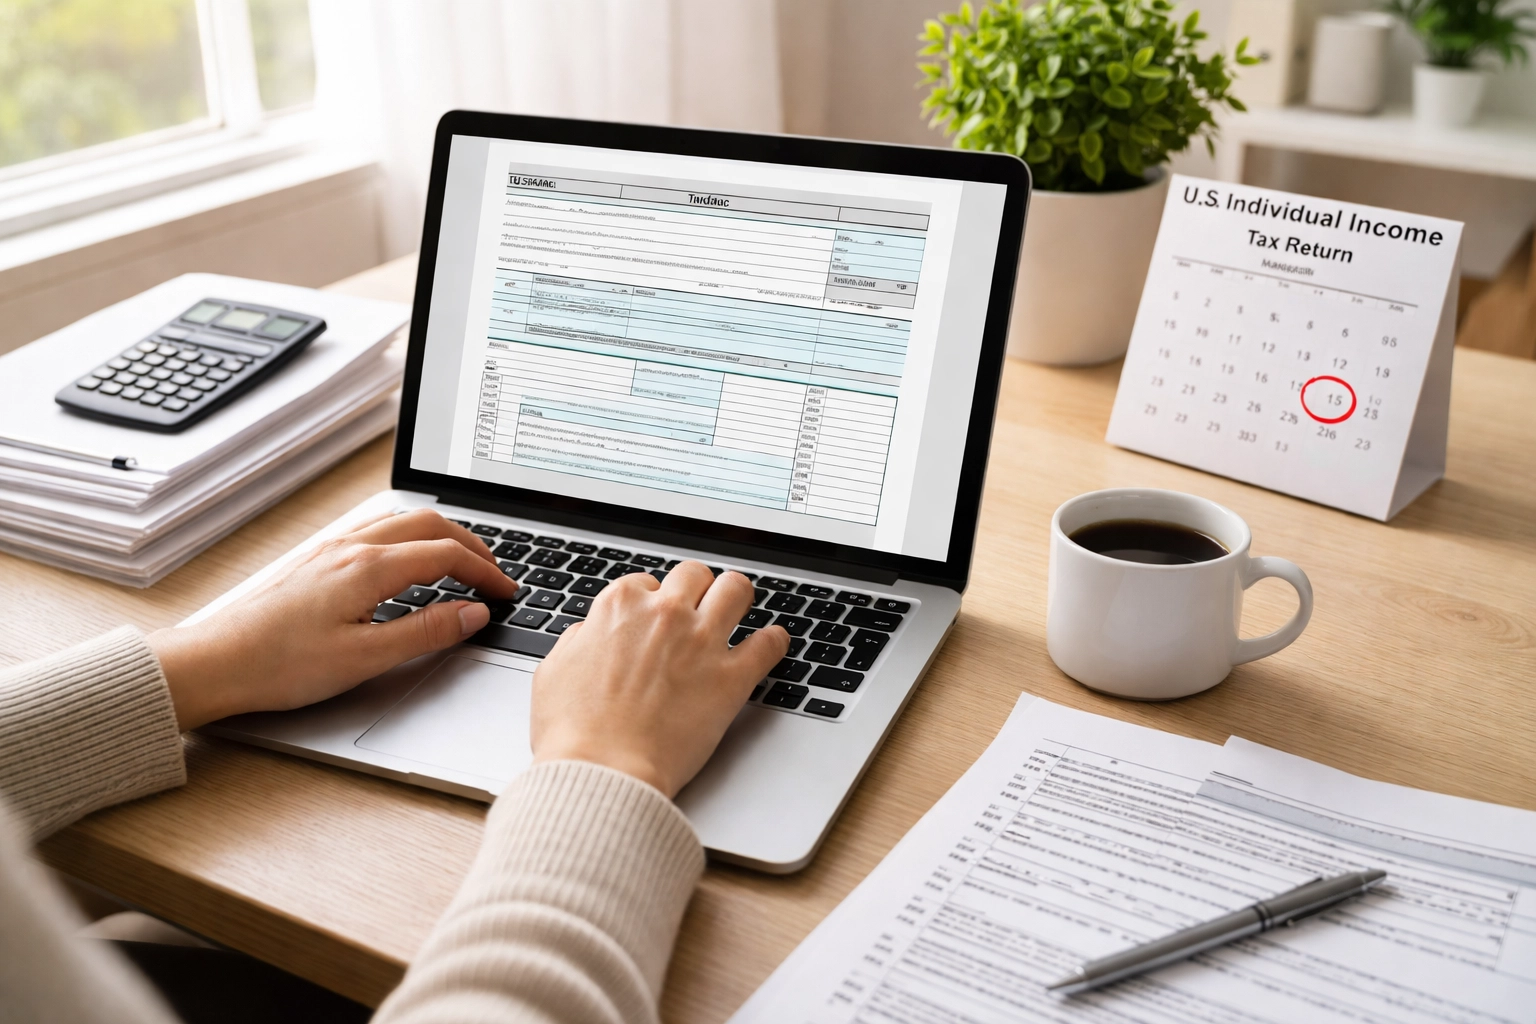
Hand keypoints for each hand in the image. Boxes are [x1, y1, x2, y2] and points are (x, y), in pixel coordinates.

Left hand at [147, 509, 517, 730]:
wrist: (214, 663)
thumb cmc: (278, 664)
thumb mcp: (364, 659)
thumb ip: (425, 632)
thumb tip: (472, 614)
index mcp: (368, 567)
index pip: (446, 555)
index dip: (485, 572)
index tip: (506, 592)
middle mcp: (350, 547)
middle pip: (429, 524)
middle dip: (471, 545)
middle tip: (495, 573)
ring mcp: (330, 549)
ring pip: (401, 522)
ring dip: (441, 536)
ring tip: (462, 563)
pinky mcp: (315, 560)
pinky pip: (376, 531)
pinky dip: (410, 538)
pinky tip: (409, 562)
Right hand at [531, 561, 787, 796]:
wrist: (602, 772)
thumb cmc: (572, 732)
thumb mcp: (554, 671)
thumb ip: (579, 640)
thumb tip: (590, 633)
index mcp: (620, 606)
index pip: (645, 583)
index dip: (650, 601)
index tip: (655, 617)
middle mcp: (665, 613)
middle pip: (694, 575)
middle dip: (695, 589)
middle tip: (697, 607)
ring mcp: (702, 642)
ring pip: (736, 590)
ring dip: (736, 598)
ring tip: (737, 610)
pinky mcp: (731, 678)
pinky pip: (769, 644)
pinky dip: (774, 642)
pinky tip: (772, 643)